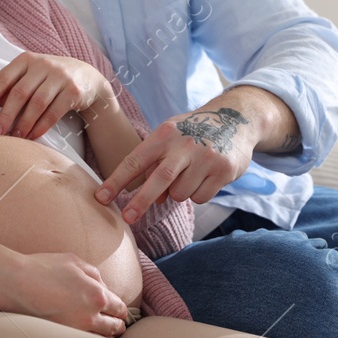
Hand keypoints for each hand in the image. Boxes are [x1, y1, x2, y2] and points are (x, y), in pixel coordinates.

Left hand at [0, 52, 113, 139]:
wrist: (87, 77)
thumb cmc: (50, 78)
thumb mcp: (31, 75)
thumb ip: (12, 86)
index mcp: (27, 59)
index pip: (4, 77)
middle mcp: (43, 65)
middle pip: (20, 93)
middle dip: (6, 115)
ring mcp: (60, 77)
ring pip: (37, 104)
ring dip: (24, 123)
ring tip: (15, 136)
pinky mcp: (73, 91)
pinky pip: (54, 112)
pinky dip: (41, 126)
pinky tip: (32, 136)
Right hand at [0, 252, 129, 336]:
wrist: (14, 282)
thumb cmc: (42, 268)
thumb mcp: (74, 262)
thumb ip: (94, 275)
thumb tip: (103, 287)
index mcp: (97, 295)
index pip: (119, 308)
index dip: (120, 310)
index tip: (118, 311)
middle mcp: (90, 316)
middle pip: (114, 327)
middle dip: (117, 325)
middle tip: (116, 325)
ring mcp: (75, 331)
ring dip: (105, 337)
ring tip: (103, 336)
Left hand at [96, 106, 255, 222]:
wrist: (236, 120)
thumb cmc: (192, 132)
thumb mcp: (170, 138)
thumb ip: (156, 165)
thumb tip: (155, 200)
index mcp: (164, 134)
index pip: (135, 160)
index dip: (116, 181)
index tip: (100, 198)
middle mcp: (184, 144)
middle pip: (159, 179)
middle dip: (141, 201)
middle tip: (127, 218)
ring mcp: (206, 157)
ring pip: (180, 194)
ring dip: (178, 193)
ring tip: (188, 175)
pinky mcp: (223, 170)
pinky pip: (200, 198)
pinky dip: (197, 194)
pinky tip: (205, 177)